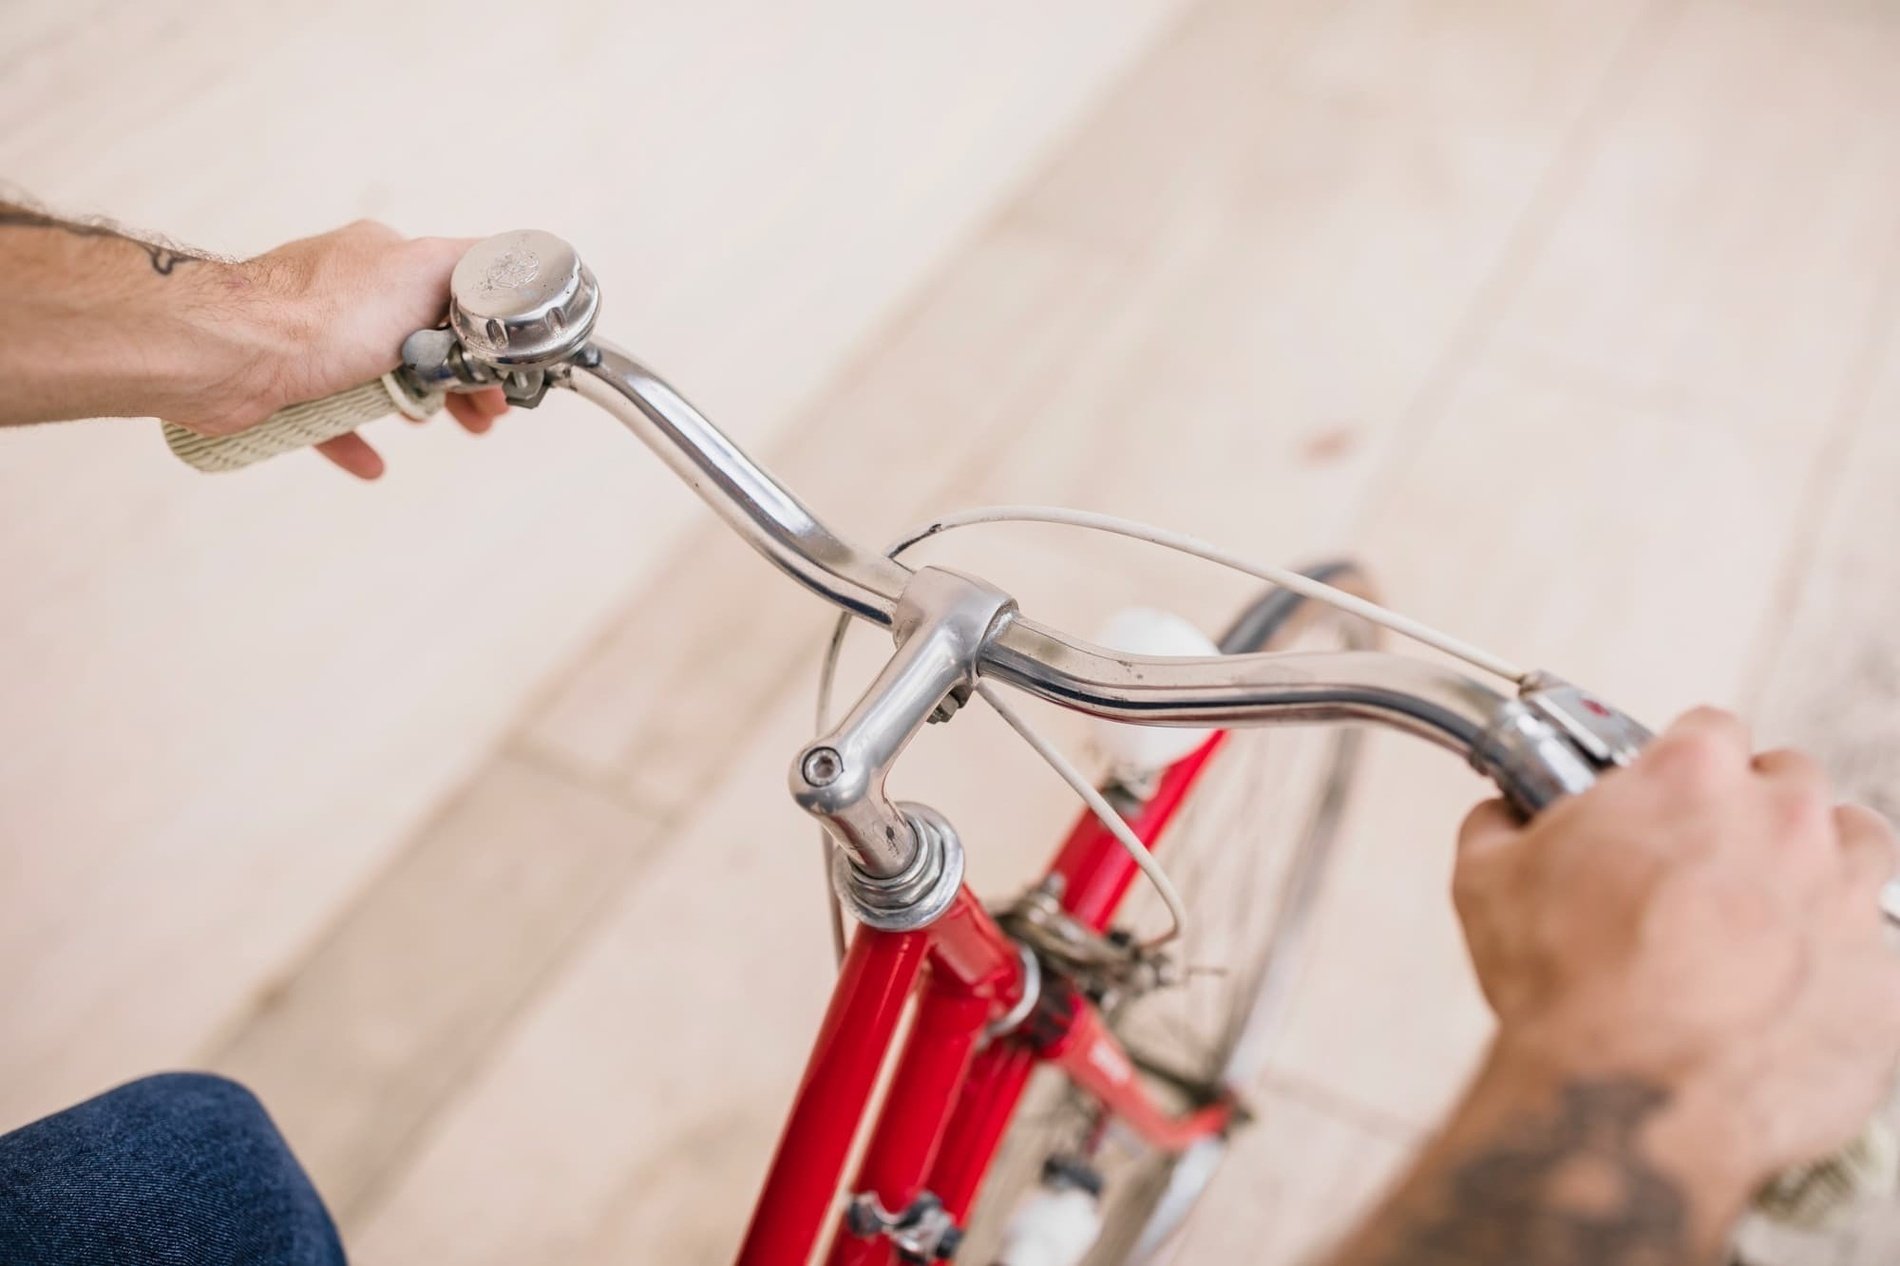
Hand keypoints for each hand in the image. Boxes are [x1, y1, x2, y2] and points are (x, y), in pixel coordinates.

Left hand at [226, 220, 508, 478]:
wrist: (225, 353)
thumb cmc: (318, 315)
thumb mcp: (420, 271)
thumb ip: (472, 266)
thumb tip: (513, 258)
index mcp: (384, 259)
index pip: (454, 293)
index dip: (488, 337)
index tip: (506, 376)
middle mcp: (350, 292)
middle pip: (423, 338)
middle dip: (458, 379)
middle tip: (486, 415)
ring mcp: (316, 337)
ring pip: (381, 376)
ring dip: (415, 404)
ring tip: (440, 428)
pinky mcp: (286, 381)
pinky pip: (330, 416)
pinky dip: (355, 439)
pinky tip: (374, 463)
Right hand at [1454, 708, 1899, 1182]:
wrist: (1629, 1101)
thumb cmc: (1566, 991)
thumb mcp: (1486, 882)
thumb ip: (1502, 825)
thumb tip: (1503, 815)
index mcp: (1692, 779)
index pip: (1710, 729)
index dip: (1682, 764)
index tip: (1667, 798)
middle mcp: (1785, 822)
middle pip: (1793, 782)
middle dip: (1755, 815)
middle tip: (1706, 868)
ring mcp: (1849, 899)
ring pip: (1859, 848)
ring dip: (1819, 872)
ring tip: (1764, 923)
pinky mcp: (1887, 984)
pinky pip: (1881, 955)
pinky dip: (1842, 967)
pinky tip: (1786, 995)